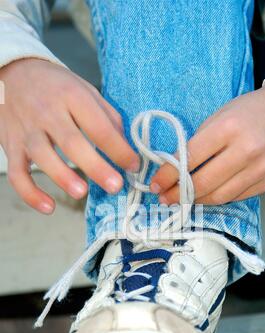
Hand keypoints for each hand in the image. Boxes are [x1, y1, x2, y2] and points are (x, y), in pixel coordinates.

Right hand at [0, 59, 138, 213]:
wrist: (11, 73)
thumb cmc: (55, 86)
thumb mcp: (85, 90)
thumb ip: (107, 117)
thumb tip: (126, 147)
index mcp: (71, 97)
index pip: (98, 126)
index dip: (118, 148)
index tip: (134, 165)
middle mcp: (47, 113)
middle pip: (72, 142)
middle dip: (95, 167)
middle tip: (115, 186)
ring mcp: (27, 131)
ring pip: (42, 156)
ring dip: (62, 176)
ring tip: (81, 192)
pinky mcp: (11, 147)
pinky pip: (17, 174)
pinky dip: (30, 193)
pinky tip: (49, 208)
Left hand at [151, 83, 264, 204]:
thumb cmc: (250, 111)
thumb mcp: (221, 115)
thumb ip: (199, 141)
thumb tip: (174, 168)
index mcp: (228, 129)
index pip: (189, 159)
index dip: (167, 175)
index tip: (155, 184)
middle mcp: (245, 151)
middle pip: (202, 183)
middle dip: (177, 194)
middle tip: (163, 198)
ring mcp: (259, 170)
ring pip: (218, 196)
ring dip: (195, 201)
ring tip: (181, 200)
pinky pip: (235, 197)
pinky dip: (216, 199)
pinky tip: (204, 196)